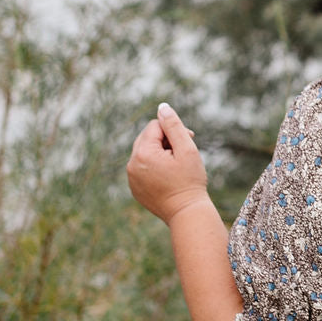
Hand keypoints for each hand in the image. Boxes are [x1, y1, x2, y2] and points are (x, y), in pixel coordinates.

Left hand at [127, 103, 208, 223]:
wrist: (186, 213)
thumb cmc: (190, 181)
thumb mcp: (187, 149)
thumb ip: (174, 126)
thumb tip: (162, 107)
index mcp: (142, 153)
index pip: (155, 126)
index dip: (173, 131)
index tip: (189, 142)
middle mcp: (131, 164)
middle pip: (147, 138)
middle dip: (166, 142)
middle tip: (183, 155)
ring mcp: (131, 178)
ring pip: (145, 153)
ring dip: (160, 154)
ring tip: (176, 168)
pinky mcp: (135, 188)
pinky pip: (143, 168)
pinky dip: (155, 168)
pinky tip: (169, 178)